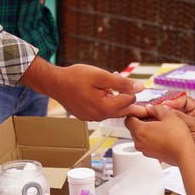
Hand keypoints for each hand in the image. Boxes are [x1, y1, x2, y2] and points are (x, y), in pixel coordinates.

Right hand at [20, 59, 145, 120]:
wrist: (54, 82)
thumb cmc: (76, 77)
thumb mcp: (101, 76)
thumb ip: (122, 83)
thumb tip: (140, 87)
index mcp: (105, 108)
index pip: (130, 100)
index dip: (130, 88)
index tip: (124, 78)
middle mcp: (100, 116)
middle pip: (123, 109)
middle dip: (127, 97)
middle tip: (130, 91)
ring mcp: (92, 118)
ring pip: (112, 109)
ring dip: (115, 98)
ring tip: (110, 84)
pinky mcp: (86, 116)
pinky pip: (102, 110)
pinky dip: (105, 101)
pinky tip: (99, 91)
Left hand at [125, 104, 194, 165]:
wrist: (185, 154)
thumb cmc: (177, 136)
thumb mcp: (168, 115)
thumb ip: (156, 108)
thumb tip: (150, 108)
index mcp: (140, 131)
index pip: (128, 119)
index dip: (136, 113)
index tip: (145, 111)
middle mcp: (138, 142)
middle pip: (133, 127)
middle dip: (141, 120)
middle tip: (154, 116)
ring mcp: (144, 150)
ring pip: (139, 135)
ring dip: (146, 129)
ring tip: (160, 125)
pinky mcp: (151, 154)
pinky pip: (146, 143)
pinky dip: (150, 137)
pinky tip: (162, 134)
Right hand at [162, 95, 194, 163]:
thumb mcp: (194, 125)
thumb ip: (180, 116)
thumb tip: (166, 108)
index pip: (184, 101)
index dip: (174, 101)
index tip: (165, 105)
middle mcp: (192, 118)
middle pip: (177, 109)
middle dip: (167, 110)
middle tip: (158, 111)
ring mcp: (186, 127)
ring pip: (173, 119)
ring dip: (166, 119)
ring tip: (158, 119)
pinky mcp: (180, 136)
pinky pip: (171, 128)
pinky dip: (165, 127)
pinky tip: (161, 128)